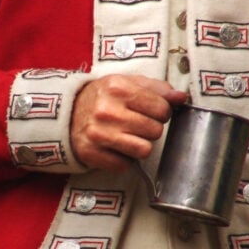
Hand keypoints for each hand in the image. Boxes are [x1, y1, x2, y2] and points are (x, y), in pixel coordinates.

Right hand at [70, 74, 186, 170]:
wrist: (66, 114)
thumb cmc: (103, 98)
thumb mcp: (127, 83)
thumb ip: (157, 88)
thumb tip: (182, 97)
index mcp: (118, 88)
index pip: (162, 108)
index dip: (161, 111)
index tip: (151, 111)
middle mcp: (107, 110)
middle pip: (155, 130)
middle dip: (151, 128)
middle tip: (138, 124)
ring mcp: (98, 134)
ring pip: (144, 150)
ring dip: (140, 145)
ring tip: (129, 137)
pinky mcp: (92, 154)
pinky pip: (126, 165)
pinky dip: (124, 159)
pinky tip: (115, 147)